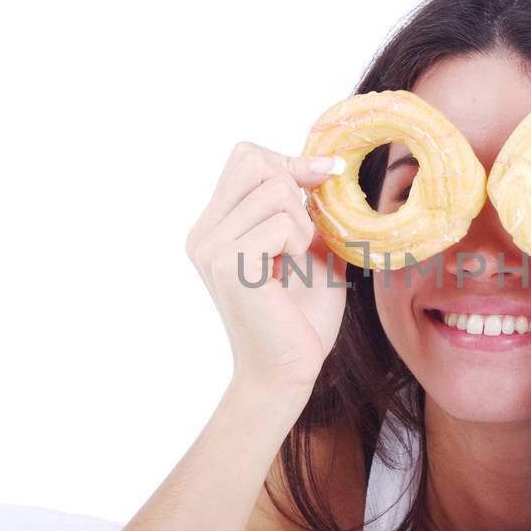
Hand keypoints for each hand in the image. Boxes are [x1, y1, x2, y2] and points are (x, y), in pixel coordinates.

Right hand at [185, 140, 349, 394]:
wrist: (286, 374)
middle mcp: (204, 233)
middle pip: (253, 160)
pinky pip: (281, 221)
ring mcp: (212, 247)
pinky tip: (289, 272)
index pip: (245, 157)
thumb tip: (325, 165)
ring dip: (303, 222)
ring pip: (274, 189)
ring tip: (295, 259)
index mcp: (215, 227)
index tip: (325, 177)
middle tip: (305, 230)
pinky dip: (300, 242)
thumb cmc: (300, 318)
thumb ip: (309, 209)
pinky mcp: (229, 264)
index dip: (289, 160)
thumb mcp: (311, 250)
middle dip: (294, 184)